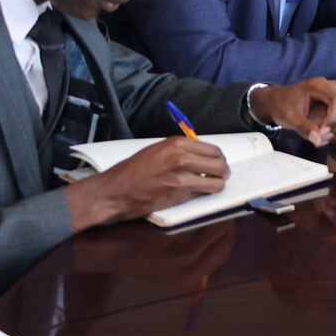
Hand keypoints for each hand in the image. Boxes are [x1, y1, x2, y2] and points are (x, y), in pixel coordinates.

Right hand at [66, 137, 229, 230]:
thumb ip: (179, 153)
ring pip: (218, 177)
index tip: (217, 166)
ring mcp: (181, 172)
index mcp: (176, 143)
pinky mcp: (179, 189)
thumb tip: (201, 158)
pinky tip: (199, 193)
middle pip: (219, 162)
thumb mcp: (157, 152)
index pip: (213, 149)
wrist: (113, 190)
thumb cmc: (132, 172)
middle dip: (222, 171)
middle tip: (219, 178)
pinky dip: (207, 193)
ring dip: (218, 183)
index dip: (218, 160)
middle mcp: (181, 154)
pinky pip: (206, 190)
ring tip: (211, 187)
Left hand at [252, 78, 335, 144]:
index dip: (333, 118)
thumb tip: (318, 140)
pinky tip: (328, 137)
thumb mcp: (288, 117)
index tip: (321, 133)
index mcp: (320, 85)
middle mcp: (334, 88)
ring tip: (324, 138)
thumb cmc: (282, 105)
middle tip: (324, 137)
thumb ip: (302, 127)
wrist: (279, 101)